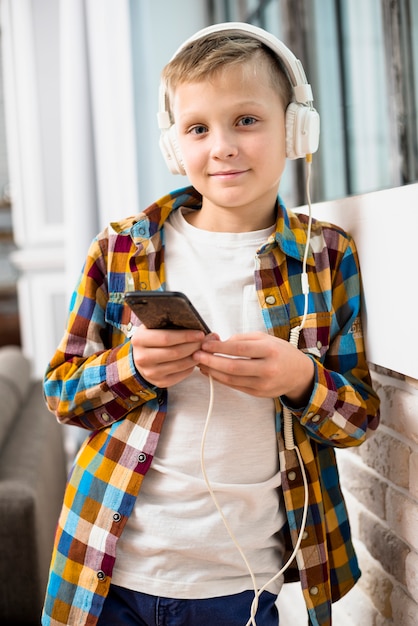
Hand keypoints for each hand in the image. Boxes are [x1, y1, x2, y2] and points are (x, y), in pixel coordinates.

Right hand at [131, 324, 205, 387]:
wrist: (142, 356)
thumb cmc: (153, 338)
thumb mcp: (156, 327)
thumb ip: (173, 325)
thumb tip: (201, 329)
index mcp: (139, 339)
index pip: (166, 338)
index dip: (186, 336)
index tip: (200, 334)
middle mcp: (142, 357)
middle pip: (175, 352)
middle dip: (193, 346)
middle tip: (205, 342)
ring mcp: (150, 372)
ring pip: (179, 365)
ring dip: (195, 357)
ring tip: (203, 350)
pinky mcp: (159, 382)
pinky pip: (180, 375)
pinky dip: (191, 367)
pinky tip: (194, 359)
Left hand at [193, 332, 314, 404]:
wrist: (299, 374)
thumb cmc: (280, 352)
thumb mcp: (265, 338)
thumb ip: (242, 339)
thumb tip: (218, 342)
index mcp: (269, 350)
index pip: (239, 349)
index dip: (219, 347)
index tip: (205, 344)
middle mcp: (268, 368)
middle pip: (233, 367)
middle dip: (211, 361)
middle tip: (196, 355)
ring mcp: (264, 384)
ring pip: (232, 379)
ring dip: (213, 372)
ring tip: (201, 364)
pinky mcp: (259, 394)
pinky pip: (236, 386)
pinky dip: (221, 380)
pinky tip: (212, 373)